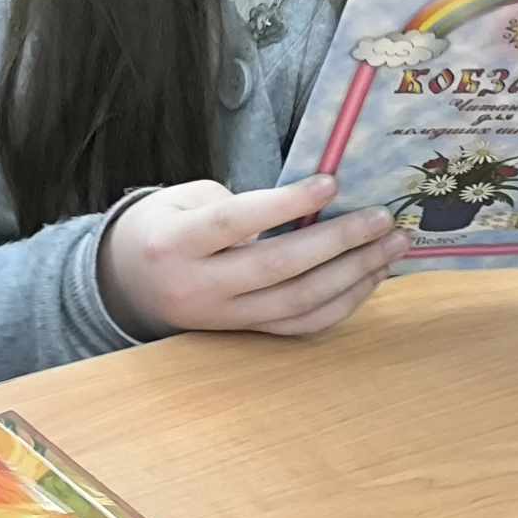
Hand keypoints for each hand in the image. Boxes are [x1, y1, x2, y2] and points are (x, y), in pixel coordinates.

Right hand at [98, 175, 409, 341]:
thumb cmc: (164, 225)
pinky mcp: (243, 335)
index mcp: (176, 242)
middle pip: (279, 267)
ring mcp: (223, 319)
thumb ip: (239, 202)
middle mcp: (199, 286)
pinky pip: (300, 326)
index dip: (287, 204)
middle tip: (383, 218)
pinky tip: (370, 276)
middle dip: (339, 242)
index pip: (237, 221)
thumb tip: (310, 205)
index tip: (333, 182)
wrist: (125, 284)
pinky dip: (342, 303)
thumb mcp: (182, 199)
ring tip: (392, 246)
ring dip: (354, 274)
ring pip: (298, 303)